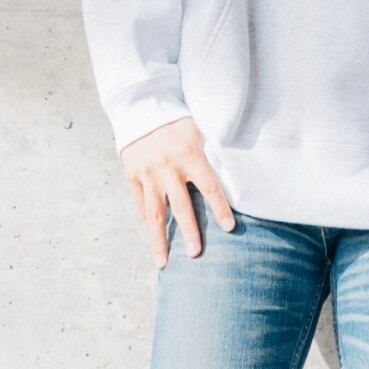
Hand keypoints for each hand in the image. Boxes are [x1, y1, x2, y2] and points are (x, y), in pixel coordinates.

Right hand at [121, 117, 236, 266]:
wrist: (140, 105)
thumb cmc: (177, 117)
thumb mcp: (199, 128)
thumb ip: (213, 150)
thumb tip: (237, 170)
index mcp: (189, 155)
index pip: (209, 187)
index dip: (220, 208)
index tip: (229, 228)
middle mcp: (168, 168)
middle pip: (181, 206)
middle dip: (190, 232)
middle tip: (196, 254)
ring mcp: (147, 174)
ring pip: (154, 213)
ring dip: (160, 240)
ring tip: (164, 263)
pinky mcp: (131, 175)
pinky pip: (140, 204)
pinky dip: (146, 222)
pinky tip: (153, 240)